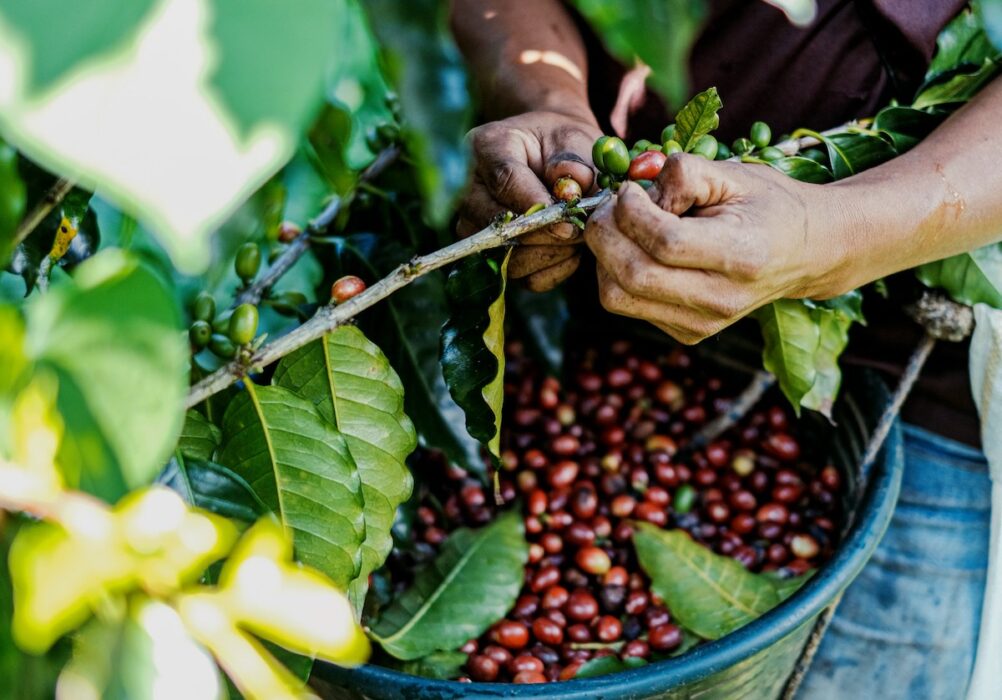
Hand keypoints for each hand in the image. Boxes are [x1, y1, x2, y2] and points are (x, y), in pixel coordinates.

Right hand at [458, 110, 601, 290]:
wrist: (553, 158)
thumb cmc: (562, 146)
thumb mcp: (573, 140)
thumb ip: (574, 162)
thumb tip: (570, 189)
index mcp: (486, 147)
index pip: (503, 180)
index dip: (535, 204)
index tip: (565, 220)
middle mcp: (469, 189)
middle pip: (497, 224)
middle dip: (544, 234)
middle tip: (578, 230)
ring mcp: (474, 225)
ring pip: (508, 257)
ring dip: (551, 253)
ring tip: (576, 236)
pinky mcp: (490, 255)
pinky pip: (521, 277)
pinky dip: (551, 269)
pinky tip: (569, 250)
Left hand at [584, 154, 852, 343]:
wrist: (805, 252)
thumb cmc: (766, 204)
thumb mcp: (733, 174)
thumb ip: (683, 174)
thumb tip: (635, 193)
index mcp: (741, 256)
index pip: (665, 243)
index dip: (632, 212)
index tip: (629, 190)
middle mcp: (721, 299)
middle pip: (632, 276)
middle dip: (605, 234)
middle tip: (610, 206)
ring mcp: (702, 324)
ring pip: (618, 297)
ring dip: (604, 257)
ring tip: (621, 227)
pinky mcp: (686, 333)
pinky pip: (627, 305)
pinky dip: (617, 274)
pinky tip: (637, 250)